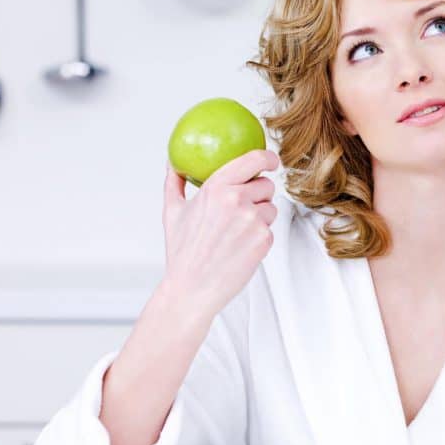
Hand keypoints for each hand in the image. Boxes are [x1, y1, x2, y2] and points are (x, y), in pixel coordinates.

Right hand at [162, 149, 279, 318]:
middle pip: (266, 185)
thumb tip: (173, 162)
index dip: (268, 157)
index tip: (270, 160)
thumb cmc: (182, 251)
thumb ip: (174, 182)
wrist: (192, 288)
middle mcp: (238, 201)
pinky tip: (240, 246)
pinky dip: (259, 235)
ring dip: (260, 215)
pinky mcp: (265, 239)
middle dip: (258, 194)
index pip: (254, 160)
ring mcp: (254, 221)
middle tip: (241, 208)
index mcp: (216, 188)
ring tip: (236, 232)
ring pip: (271, 207)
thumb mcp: (173, 212)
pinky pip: (270, 228)